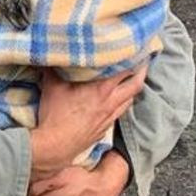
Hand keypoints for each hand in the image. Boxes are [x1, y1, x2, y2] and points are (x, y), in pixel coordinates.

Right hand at [29, 64, 147, 179]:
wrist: (55, 147)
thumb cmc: (55, 116)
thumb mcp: (52, 86)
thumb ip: (54, 68)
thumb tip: (52, 55)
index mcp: (102, 89)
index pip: (126, 70)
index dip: (133, 57)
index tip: (137, 48)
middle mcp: (111, 102)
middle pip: (136, 85)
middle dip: (142, 71)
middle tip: (143, 60)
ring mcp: (110, 117)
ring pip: (130, 99)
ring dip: (132, 88)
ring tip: (130, 78)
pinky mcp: (105, 128)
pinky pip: (119, 111)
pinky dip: (121, 102)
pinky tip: (115, 99)